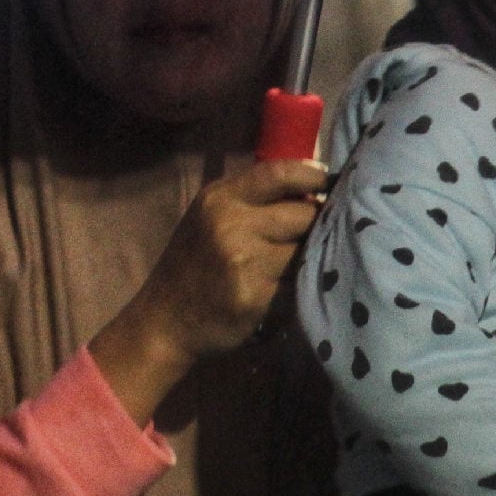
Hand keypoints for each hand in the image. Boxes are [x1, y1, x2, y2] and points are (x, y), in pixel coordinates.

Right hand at [90, 158, 326, 423]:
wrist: (164, 322)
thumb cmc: (194, 263)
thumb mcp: (211, 216)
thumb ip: (253, 198)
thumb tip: (313, 185)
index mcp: (220, 198)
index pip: (279, 173)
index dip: (312, 175)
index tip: (330, 182)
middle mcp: (231, 224)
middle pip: (304, 213)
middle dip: (316, 222)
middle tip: (315, 232)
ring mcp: (244, 262)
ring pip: (305, 248)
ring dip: (310, 254)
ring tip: (301, 260)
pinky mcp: (256, 296)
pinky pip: (298, 281)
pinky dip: (300, 283)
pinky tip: (289, 286)